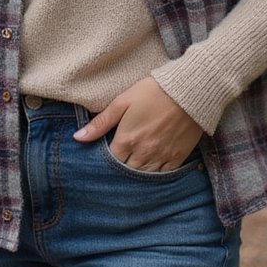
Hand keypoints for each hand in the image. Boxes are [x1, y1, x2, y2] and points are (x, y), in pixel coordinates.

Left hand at [73, 77, 201, 171]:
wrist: (188, 90)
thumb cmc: (153, 92)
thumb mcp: (122, 102)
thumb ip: (100, 123)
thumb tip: (77, 138)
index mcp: (127, 140)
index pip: (111, 161)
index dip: (107, 160)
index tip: (108, 154)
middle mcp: (143, 153)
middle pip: (126, 171)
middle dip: (121, 168)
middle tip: (120, 162)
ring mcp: (161, 157)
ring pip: (144, 176)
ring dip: (137, 172)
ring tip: (134, 165)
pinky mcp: (177, 157)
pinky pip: (163, 175)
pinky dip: (156, 175)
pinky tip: (152, 168)